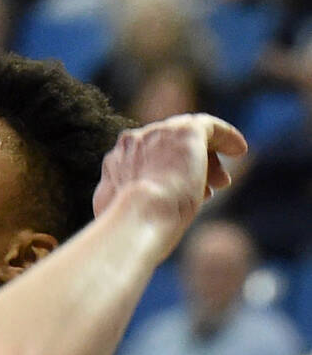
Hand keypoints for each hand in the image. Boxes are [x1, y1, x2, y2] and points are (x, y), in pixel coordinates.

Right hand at [92, 114, 247, 250]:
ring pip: (187, 137)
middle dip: (188, 166)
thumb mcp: (118, 215)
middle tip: (209, 188)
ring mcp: (158, 134)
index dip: (168, 173)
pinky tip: (238, 150)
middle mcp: (132, 143)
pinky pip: (209, 126)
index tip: (186, 195)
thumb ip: (121, 203)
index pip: (148, 158)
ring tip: (223, 182)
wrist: (140, 216)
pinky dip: (225, 136)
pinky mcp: (185, 131)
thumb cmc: (130, 227)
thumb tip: (117, 215)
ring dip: (206, 158)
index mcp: (115, 163)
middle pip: (167, 146)